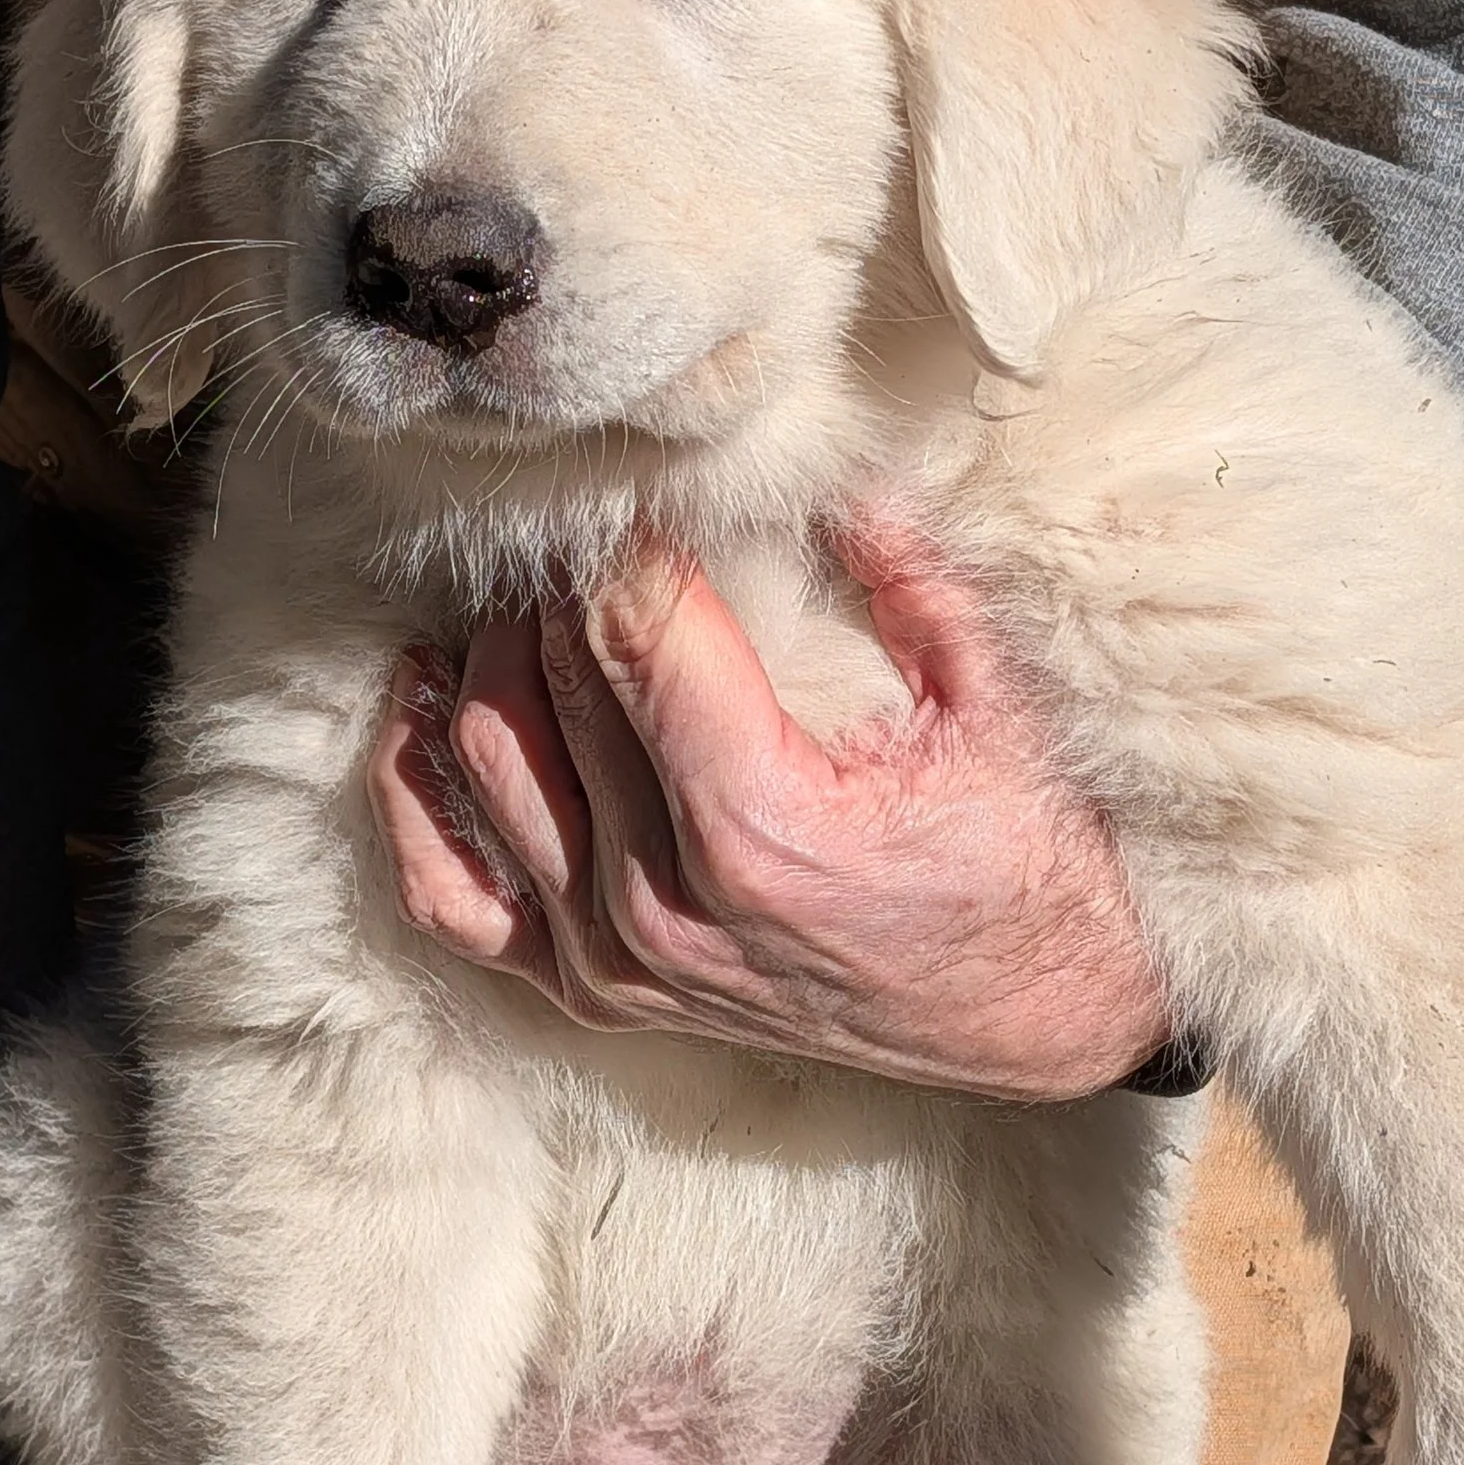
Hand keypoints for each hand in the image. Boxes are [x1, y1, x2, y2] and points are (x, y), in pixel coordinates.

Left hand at [368, 521, 1171, 1100]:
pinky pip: (451, 893)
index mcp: (760, 828)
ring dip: (495, 656)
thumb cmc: (1031, 858)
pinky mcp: (593, 995)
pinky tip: (428, 703)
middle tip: (598, 516)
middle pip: (552, 679)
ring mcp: (616, 963)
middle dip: (568, 580)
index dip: (631, 535)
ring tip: (536, 592)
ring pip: (485, 759)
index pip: (632, 629)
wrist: (1045, 1013)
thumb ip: (905, 569)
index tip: (648, 481)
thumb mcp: (992, 702)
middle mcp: (663, 907)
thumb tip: (828, 451)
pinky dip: (418, 795)